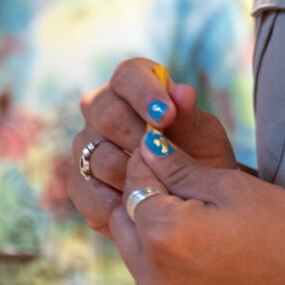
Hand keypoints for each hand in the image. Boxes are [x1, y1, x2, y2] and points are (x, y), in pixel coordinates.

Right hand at [63, 57, 243, 234]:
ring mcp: (86, 145)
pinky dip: (114, 202)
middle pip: (106, 114)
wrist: (191, 204)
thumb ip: (190, 118)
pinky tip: (138, 208)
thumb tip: (183, 92)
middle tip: (163, 159)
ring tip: (158, 187)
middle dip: (138, 139)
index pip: (128, 76)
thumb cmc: (200, 159)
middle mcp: (102, 109)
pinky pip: (87, 189)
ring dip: (130, 175)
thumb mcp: (204, 140)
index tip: (167, 116)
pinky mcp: (79, 181)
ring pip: (98, 156)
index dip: (144, 93)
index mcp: (134, 86)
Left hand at [108, 136, 284, 284]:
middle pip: (127, 225)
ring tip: (200, 229)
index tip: (164, 152)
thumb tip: (147, 148)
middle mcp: (153, 280)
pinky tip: (212, 266)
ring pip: (142, 263)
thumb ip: (180, 168)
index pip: (134, 183)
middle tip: (180, 190)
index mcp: (164, 235)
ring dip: (157, 241)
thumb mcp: (234, 187)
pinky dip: (176, 277)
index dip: (149, 162)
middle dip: (145, 202)